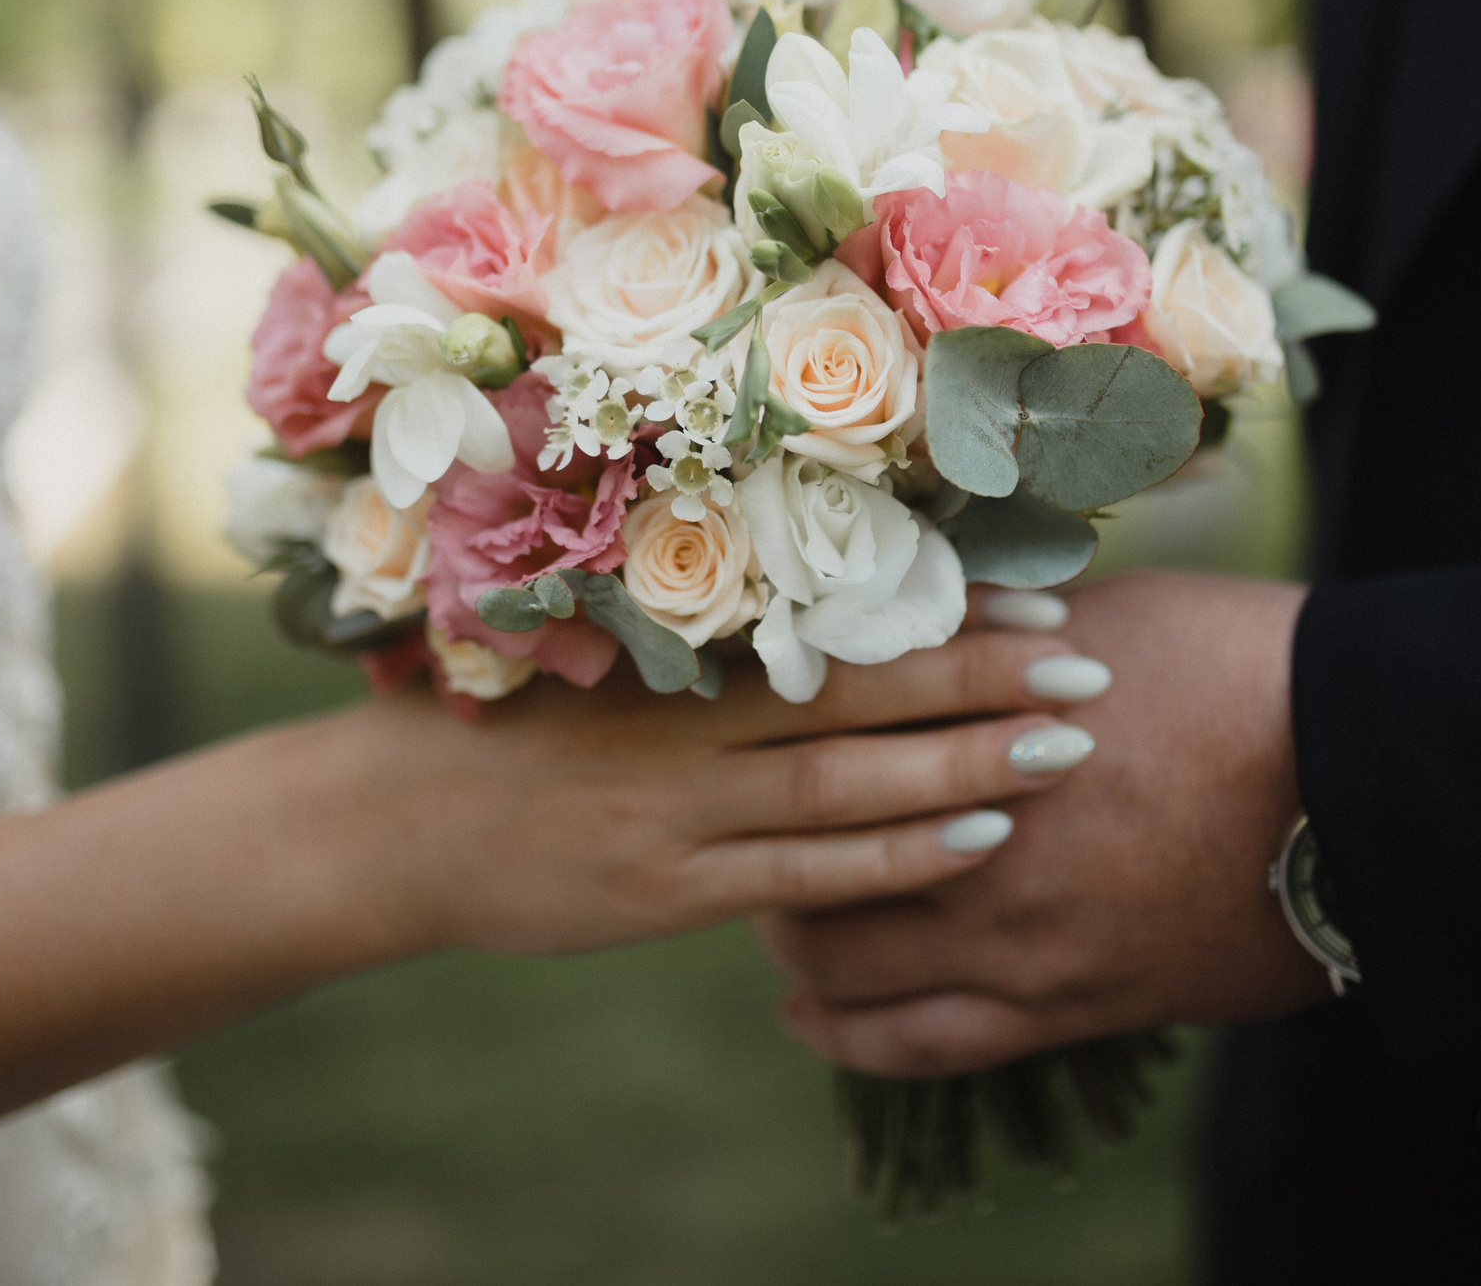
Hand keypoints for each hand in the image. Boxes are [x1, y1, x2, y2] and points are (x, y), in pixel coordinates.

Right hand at [328, 626, 1105, 961]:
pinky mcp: (668, 891)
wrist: (391, 825)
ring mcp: (680, 810)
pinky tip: (977, 841)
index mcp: (674, 649)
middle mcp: (689, 721)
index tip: (1039, 589)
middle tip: (1090, 659)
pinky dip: (895, 856)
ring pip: (848, 781)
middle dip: (983, 676)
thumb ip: (706, 647)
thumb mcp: (597, 660)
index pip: (835, 619)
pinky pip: (804, 872)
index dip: (942, 608)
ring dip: (965, 763)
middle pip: (861, 691)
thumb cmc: (505, 726)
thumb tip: (830, 613)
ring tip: (1066, 747)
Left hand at [757, 571, 1332, 1078]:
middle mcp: (971, 830)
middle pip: (806, 860)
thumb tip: (909, 610)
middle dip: (770, 853)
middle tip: (760, 840)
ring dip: (800, 948)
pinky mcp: (1071, 1004)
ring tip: (786, 932)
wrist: (1364, 769)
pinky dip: (854, 1039)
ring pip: (845, 966)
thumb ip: (986, 631)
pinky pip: (926, 1047)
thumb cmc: (1239, 665)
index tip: (754, 740)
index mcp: (968, 718)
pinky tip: (816, 1024)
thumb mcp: (1098, 613)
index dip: (768, 743)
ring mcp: (1017, 930)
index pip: (816, 745)